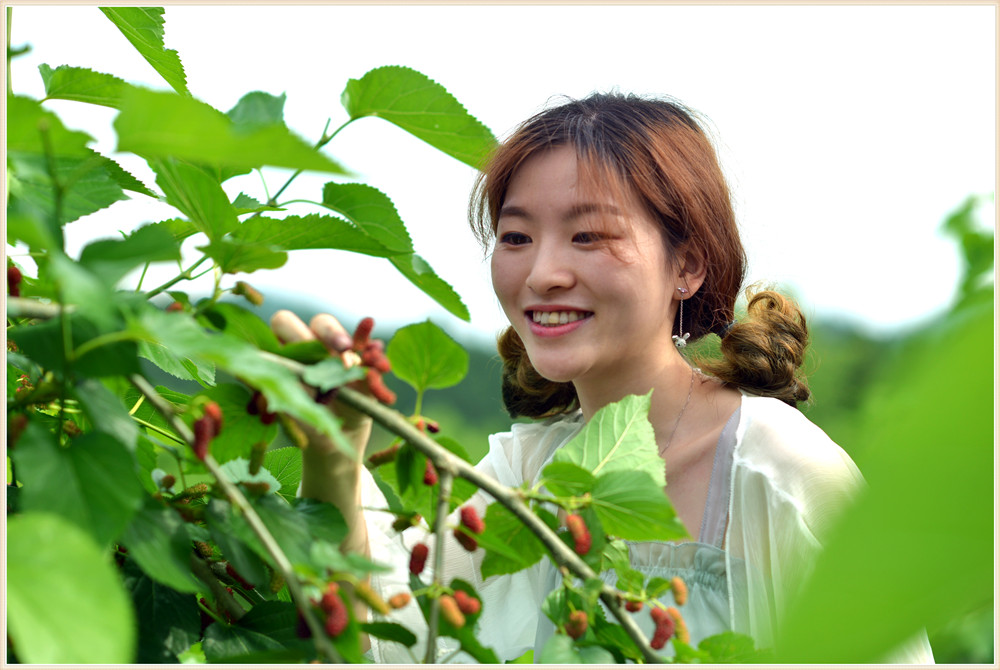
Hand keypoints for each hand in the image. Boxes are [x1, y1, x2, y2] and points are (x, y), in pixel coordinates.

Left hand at [269, 310, 373, 456]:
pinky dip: (371, 342)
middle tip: (343, 349)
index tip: (308, 349)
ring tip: (368, 356)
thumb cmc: (303, 421)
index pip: (285, 324)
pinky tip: (375, 340)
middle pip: (320, 323)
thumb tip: (262, 390)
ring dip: (357, 340)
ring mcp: (338, 351)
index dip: (294, 333)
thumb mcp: (290, 409)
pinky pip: (367, 345)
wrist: (332, 440)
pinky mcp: (361, 361)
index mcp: (290, 350)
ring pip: (347, 335)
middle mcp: (314, 344)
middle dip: (332, 333)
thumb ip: (282, 395)